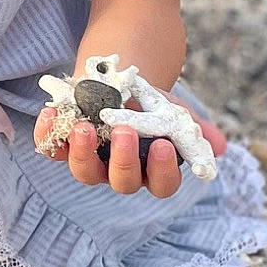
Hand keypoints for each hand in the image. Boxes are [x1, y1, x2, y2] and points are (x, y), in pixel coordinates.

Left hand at [34, 96, 228, 199]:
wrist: (119, 82)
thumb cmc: (152, 104)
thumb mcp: (175, 112)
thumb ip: (194, 130)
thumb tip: (218, 145)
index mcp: (152, 170)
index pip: (162, 184)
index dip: (162, 169)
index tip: (164, 145)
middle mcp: (120, 173)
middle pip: (122, 182)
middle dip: (123, 159)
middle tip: (125, 131)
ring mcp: (91, 162)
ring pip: (84, 172)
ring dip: (83, 152)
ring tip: (85, 126)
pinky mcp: (64, 147)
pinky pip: (52, 150)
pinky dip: (49, 135)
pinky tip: (50, 114)